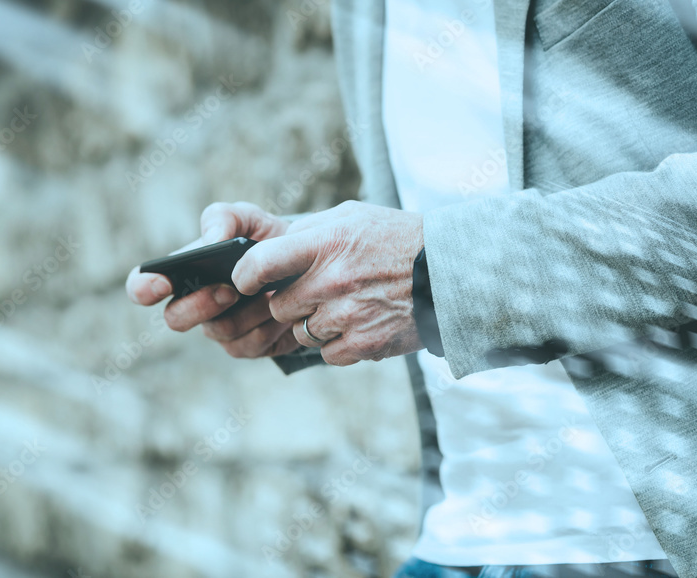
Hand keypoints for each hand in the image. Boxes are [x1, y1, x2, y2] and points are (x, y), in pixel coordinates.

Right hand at [125, 202, 302, 357]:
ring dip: (247, 312)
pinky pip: (248, 346)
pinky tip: (281, 309)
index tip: (162, 283)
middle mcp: (194, 305)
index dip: (143, 288)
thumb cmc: (266, 240)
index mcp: (182, 273)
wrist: (307, 266)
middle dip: (199, 305)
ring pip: (218, 331)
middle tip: (229, 291)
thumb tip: (211, 241)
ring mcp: (219, 328)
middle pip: (174, 318)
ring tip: (271, 292)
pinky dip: (267, 326)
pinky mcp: (246, 346)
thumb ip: (223, 218)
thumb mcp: (248, 218)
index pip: (142, 287)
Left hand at [231, 200, 424, 365]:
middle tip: (317, 291)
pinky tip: (358, 323)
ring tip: (345, 305)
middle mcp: (333, 281)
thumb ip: (308, 231)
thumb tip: (268, 248)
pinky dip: (337, 344)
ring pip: (301, 332)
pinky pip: (326, 353)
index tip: (246, 281)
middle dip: (291, 302)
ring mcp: (348, 316)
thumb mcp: (352, 217)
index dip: (245, 276)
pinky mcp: (364, 344)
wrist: (450, 273)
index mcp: (327, 244)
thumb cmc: (396, 240)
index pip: (261, 263)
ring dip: (314, 323)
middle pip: (279, 306)